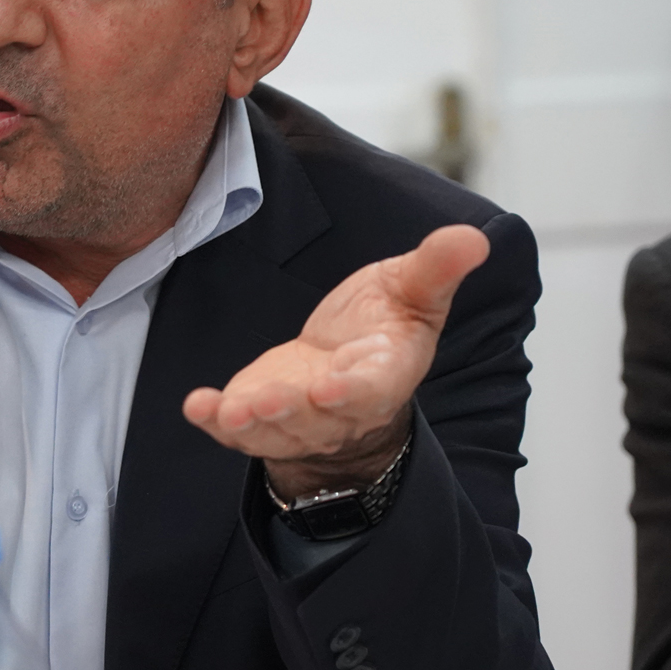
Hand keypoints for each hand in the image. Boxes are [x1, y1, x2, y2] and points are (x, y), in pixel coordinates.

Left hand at [183, 224, 489, 498]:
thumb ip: (436, 268)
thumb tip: (475, 237)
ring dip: (250, 423)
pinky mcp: (260, 417)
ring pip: (275, 432)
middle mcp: (339, 408)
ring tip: (229, 411)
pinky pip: (237, 430)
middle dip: (290, 411)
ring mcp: (297, 419)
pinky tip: (195, 406)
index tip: (330, 386)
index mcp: (383, 375)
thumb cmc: (382, 322)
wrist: (347, 359)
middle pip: (317, 418)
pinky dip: (214, 421)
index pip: (371, 389)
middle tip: (268, 399)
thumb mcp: (412, 289)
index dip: (351, 391)